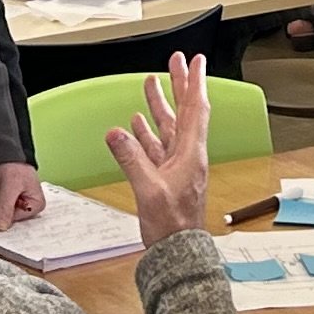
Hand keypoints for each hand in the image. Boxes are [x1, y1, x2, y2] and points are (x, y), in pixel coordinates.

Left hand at [0, 160, 45, 229]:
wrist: (6, 155)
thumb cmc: (15, 166)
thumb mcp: (11, 185)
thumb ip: (5, 207)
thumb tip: (0, 228)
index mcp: (35, 206)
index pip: (14, 220)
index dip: (5, 208)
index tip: (5, 194)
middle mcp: (25, 210)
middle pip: (4, 218)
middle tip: (1, 186)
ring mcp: (13, 207)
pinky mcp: (3, 204)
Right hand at [103, 54, 211, 252]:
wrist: (178, 252)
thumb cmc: (172, 225)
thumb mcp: (149, 190)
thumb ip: (132, 159)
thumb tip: (116, 133)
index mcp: (191, 154)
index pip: (196, 109)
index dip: (195, 83)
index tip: (196, 61)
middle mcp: (187, 156)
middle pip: (184, 112)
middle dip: (179, 85)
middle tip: (176, 62)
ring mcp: (178, 166)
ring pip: (169, 126)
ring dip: (161, 105)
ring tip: (152, 84)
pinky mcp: (167, 177)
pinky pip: (158, 147)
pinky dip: (148, 132)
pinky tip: (137, 124)